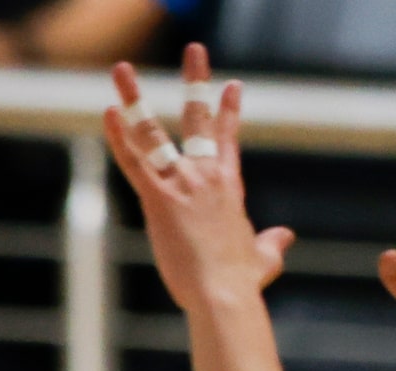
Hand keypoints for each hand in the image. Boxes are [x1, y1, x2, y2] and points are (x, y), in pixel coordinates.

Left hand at [105, 47, 295, 310]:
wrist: (224, 295)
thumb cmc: (241, 284)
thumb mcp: (264, 259)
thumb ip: (272, 245)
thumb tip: (286, 237)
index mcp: (229, 186)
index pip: (228, 139)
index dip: (229, 111)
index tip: (232, 86)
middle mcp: (206, 175)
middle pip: (198, 119)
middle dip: (196, 82)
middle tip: (194, 50)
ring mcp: (182, 183)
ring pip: (153, 133)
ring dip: (134, 98)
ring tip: (122, 70)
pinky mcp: (158, 200)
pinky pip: (134, 162)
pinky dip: (119, 137)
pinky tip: (109, 113)